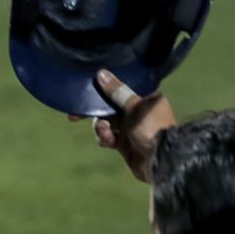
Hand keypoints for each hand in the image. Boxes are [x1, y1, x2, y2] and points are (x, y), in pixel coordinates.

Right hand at [74, 68, 175, 183]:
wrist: (160, 159)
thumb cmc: (151, 128)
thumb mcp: (134, 107)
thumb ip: (117, 92)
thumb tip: (101, 74)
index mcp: (145, 99)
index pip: (120, 90)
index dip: (103, 91)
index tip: (87, 92)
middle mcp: (137, 112)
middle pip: (108, 107)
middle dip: (94, 113)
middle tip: (74, 116)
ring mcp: (130, 128)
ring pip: (105, 123)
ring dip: (101, 128)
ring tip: (105, 132)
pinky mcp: (124, 143)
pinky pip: (107, 137)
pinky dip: (105, 138)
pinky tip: (109, 141)